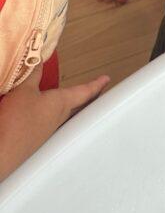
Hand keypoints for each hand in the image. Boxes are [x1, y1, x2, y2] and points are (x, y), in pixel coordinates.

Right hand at [0, 64, 108, 180]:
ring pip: (66, 115)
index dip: (96, 84)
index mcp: (61, 103)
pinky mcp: (36, 139)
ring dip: (73, 107)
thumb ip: (33, 74)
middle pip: (79, 106)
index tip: (106, 79)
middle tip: (96, 91)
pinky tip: (46, 115)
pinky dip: (55, 116)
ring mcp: (48, 131)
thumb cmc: (17, 120)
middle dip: (88, 97)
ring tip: (76, 101)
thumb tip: (40, 59)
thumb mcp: (23, 90)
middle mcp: (58, 118)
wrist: (3, 153)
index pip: (84, 92)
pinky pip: (51, 123)